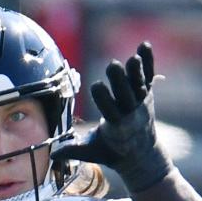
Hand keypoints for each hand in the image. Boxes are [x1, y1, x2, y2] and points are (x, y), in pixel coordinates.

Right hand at [56, 43, 171, 193]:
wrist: (142, 155)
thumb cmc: (112, 151)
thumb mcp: (93, 152)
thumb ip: (74, 150)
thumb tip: (52, 154)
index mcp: (117, 127)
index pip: (110, 110)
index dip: (104, 98)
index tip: (96, 86)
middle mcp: (131, 113)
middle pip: (125, 94)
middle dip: (120, 81)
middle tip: (112, 65)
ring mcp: (141, 101)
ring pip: (138, 84)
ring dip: (136, 71)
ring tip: (133, 58)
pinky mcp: (147, 92)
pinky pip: (149, 76)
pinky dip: (148, 62)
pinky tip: (144, 45)